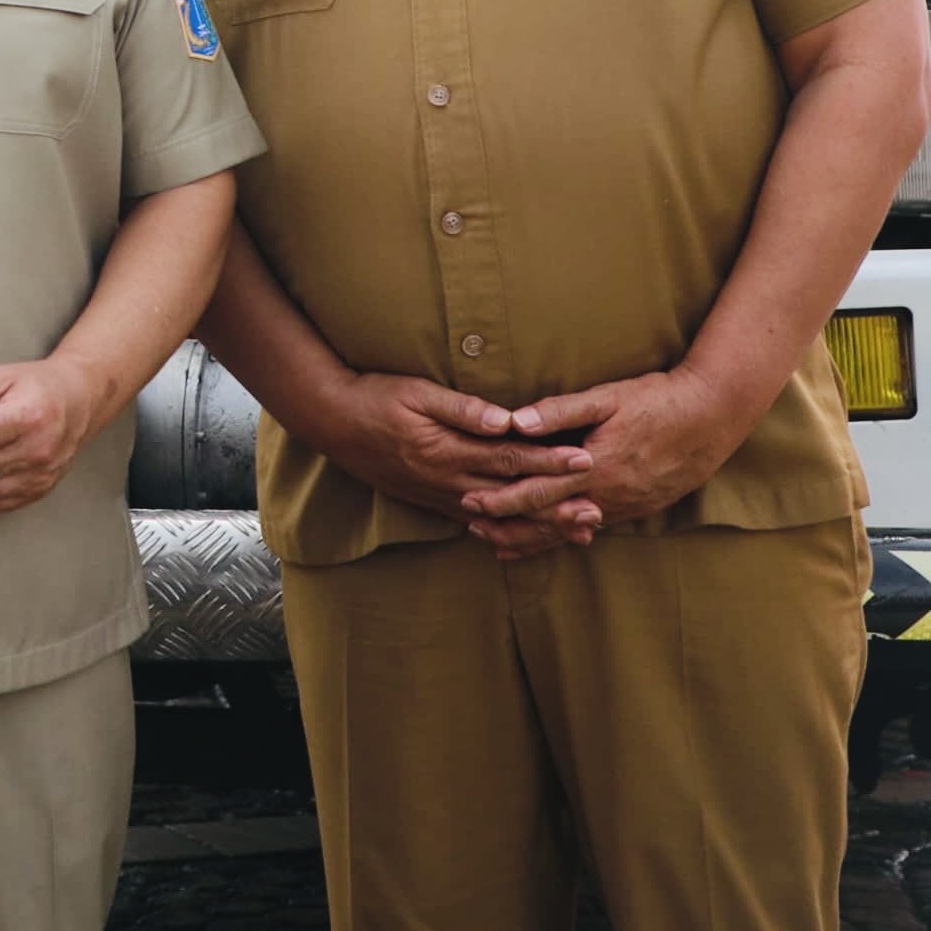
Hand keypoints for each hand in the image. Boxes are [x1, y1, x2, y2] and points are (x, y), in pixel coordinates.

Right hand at [304, 367, 598, 538]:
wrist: (334, 422)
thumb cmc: (377, 397)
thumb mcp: (417, 392)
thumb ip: (462, 408)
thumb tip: (504, 419)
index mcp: (448, 451)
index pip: (510, 458)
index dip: (549, 461)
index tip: (584, 461)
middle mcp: (449, 480)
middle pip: (512, 495)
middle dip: (556, 504)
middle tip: (596, 512)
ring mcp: (441, 495)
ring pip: (500, 516)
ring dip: (539, 525)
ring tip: (575, 532)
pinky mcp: (434, 500)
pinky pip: (477, 522)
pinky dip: (507, 532)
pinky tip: (529, 538)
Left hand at [464, 366, 760, 534]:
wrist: (713, 417)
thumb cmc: (657, 399)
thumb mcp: (607, 398)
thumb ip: (560, 411)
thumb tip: (516, 421)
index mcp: (594, 468)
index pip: (536, 491)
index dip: (500, 500)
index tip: (469, 502)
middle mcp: (607, 495)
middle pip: (548, 520)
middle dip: (509, 527)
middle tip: (472, 529)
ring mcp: (624, 506)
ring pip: (570, 530)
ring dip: (534, 538)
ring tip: (502, 544)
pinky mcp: (638, 507)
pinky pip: (594, 527)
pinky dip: (568, 535)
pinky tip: (557, 538)